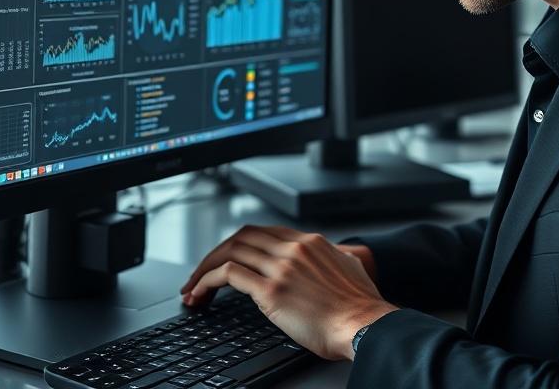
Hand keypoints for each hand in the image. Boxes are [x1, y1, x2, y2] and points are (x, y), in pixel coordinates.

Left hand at [181, 226, 396, 360]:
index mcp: (311, 243)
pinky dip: (207, 281)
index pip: (263, 232)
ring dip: (204, 269)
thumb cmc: (360, 308)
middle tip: (201, 272)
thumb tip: (332, 261)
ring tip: (193, 288)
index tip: (226, 259)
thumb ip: (334, 259)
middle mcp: (294, 249)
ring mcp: (282, 267)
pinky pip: (228, 275)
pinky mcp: (271, 291)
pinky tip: (200, 294)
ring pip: (230, 252)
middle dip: (216, 253)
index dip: (239, 245)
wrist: (365, 326)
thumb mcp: (350, 268)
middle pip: (242, 237)